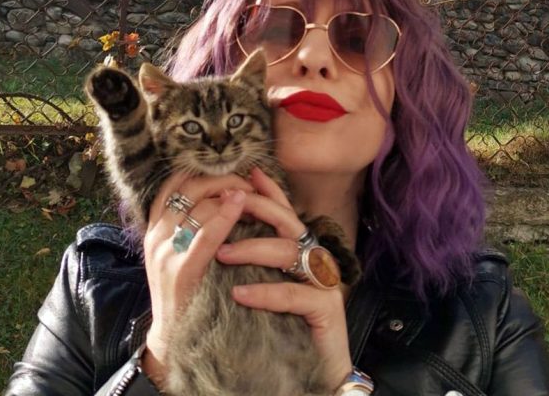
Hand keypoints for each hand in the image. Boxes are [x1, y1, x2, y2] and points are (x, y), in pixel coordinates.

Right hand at [140, 172, 252, 385]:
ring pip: (198, 206)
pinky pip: (205, 234)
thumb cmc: (186, 289)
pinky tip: (241, 205)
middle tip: (247, 182)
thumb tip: (219, 194)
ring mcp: (166, 252)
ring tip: (252, 193)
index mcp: (155, 227)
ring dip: (228, 193)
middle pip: (188, 188)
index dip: (204, 172)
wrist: (172, 334)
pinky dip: (224, 215)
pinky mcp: (181, 270)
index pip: (175, 183)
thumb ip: (190, 224)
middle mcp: (156, 235)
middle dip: (221, 179)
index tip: (228, 172)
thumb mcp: (178, 251)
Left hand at [215, 167, 352, 389]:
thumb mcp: (259, 285)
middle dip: (258, 208)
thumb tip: (220, 226)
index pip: (284, 212)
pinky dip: (267, 292)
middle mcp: (314, 259)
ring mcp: (323, 282)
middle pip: (289, 221)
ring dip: (254, 248)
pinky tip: (240, 295)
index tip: (245, 175)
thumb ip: (249, 257)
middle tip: (227, 204)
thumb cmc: (277, 327)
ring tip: (222, 254)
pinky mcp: (328, 308)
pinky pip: (296, 293)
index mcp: (299, 250)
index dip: (268, 191)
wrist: (304, 373)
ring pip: (291, 252)